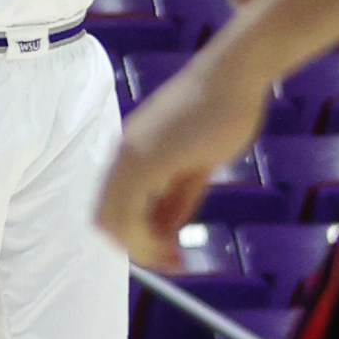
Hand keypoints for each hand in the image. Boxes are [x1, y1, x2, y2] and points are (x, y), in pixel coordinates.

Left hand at [95, 43, 268, 266]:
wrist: (234, 75)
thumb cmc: (220, 112)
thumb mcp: (195, 167)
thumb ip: (176, 200)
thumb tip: (165, 235)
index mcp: (131, 155)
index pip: (111, 209)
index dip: (132, 240)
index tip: (167, 254)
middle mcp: (123, 155)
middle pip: (104, 221)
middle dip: (136, 250)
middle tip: (171, 264)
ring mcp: (132, 154)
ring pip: (113, 220)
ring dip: (142, 249)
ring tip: (174, 261)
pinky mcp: (148, 156)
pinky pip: (130, 209)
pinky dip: (146, 237)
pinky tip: (173, 245)